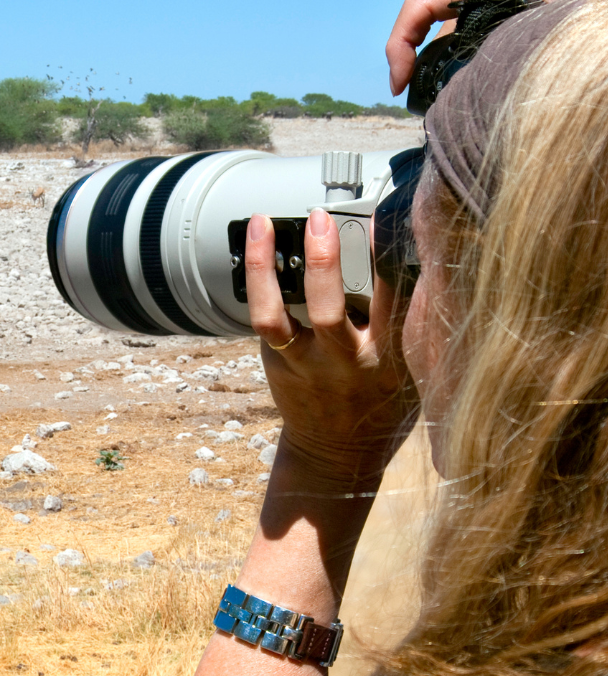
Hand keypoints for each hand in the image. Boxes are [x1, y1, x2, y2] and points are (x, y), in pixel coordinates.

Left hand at [245, 209, 416, 488]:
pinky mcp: (278, 361)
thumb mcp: (414, 369)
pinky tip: (257, 244)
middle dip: (324, 262)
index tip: (388, 220)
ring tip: (265, 224)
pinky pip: (263, 317)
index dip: (390, 259)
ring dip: (267, 268)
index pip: (394, 301)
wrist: (338, 455)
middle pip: (329, 310)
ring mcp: (305, 363)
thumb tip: (418, 259)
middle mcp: (344, 361)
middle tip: (322, 219)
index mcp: (389, 359)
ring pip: (278, 315)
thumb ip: (412, 324)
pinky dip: (258, 280)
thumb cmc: (383, 403)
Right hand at [386, 0, 607, 95]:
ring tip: (452, 99)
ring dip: (449, 62)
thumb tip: (485, 78)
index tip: (400, 83)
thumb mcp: (558, 15)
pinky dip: (471, 53)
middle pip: (437, 23)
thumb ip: (518, 38)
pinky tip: (481, 79)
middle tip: (423, 104)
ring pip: (459, 26)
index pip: (421, 5)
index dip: (399, 45)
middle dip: (422, 64)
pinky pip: (480, 24)